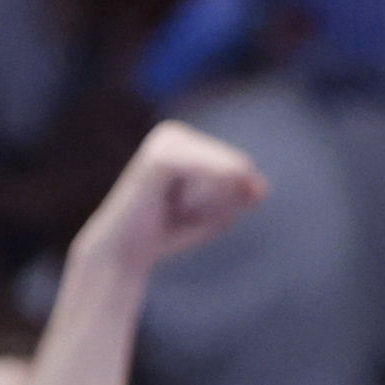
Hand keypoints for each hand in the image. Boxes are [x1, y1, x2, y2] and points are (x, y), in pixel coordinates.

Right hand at [75, 120, 267, 272]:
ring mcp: (165, 142)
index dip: (228, 198)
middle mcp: (174, 133)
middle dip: (216, 202)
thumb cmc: (168, 230)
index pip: (239, 166)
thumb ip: (242, 195)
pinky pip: (206, 178)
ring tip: (171, 210)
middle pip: (233, 169)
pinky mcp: (159, 160)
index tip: (187, 210)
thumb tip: (260, 187)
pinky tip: (171, 206)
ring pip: (223, 175)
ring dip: (206, 205)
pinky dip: (198, 202)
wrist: (124, 252)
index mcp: (188, 140)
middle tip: (175, 212)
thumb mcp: (217, 213)